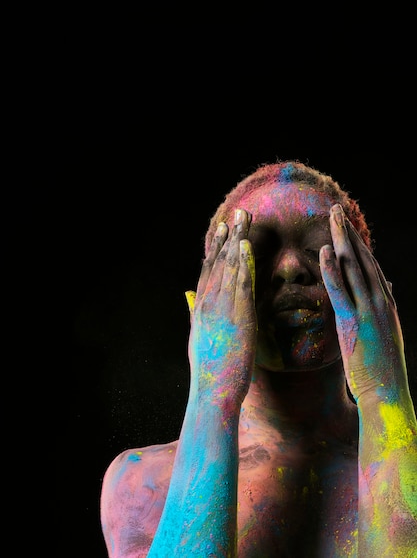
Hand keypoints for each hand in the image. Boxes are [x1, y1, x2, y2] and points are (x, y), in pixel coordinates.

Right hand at [185, 208, 256, 409]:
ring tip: (243, 220)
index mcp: (201, 309)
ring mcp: (222, 307)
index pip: (207, 272)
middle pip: (218, 263)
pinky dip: (242, 262)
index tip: (220, 231)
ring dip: (236, 241)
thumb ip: (195, 316)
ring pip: (229, 267)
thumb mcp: (197, 339)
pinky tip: (245, 246)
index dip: (215, 249)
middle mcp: (208, 303)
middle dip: (227, 237)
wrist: (212, 390)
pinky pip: (241, 283)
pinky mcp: (237, 315)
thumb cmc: (208, 372)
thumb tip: (190, 300)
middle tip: (235, 215)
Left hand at [319, 204, 405, 405]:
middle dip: (348, 232)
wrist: (387, 394)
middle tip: (336, 209)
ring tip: (331, 216)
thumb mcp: (385, 333)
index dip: (357, 243)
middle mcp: (381, 301)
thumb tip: (386, 289)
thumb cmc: (382, 368)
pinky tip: (326, 250)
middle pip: (362, 258)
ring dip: (341, 239)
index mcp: (386, 303)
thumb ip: (382, 309)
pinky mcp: (354, 322)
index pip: (370, 265)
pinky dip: (333, 269)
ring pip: (354, 267)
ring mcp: (369, 310)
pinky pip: (341, 290)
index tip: (345, 226)